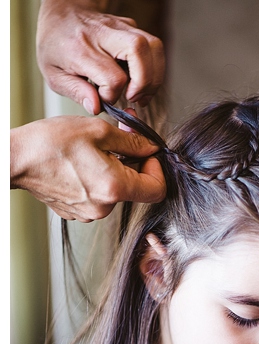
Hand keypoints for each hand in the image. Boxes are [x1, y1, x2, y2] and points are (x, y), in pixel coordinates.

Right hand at [10, 115, 165, 221]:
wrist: (13, 159)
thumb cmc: (49, 143)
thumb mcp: (97, 131)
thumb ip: (132, 141)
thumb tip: (151, 147)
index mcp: (115, 188)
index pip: (158, 189)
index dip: (157, 169)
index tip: (147, 153)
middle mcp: (104, 207)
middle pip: (135, 188)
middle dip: (132, 161)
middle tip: (121, 137)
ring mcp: (89, 212)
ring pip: (115, 190)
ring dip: (113, 168)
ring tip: (95, 147)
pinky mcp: (75, 211)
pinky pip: (97, 195)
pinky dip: (96, 178)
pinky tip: (81, 161)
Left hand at [37, 0, 164, 113]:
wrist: (63, 10)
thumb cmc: (57, 45)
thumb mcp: (53, 73)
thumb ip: (76, 92)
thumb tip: (97, 107)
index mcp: (80, 48)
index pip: (112, 77)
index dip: (113, 95)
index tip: (103, 97)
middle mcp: (102, 33)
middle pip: (138, 50)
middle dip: (145, 81)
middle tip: (135, 97)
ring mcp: (120, 25)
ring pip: (153, 45)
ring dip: (156, 74)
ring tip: (144, 91)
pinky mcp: (132, 25)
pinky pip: (152, 46)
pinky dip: (153, 65)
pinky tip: (141, 77)